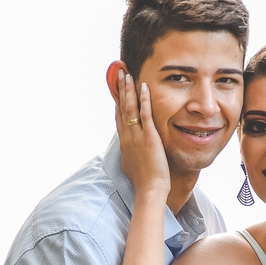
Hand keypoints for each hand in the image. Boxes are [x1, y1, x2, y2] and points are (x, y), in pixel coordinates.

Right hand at [113, 70, 169, 198]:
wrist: (149, 189)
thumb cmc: (144, 182)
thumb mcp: (132, 165)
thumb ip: (131, 154)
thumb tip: (129, 152)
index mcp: (124, 143)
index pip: (119, 118)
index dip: (117, 102)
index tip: (116, 90)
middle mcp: (127, 137)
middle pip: (121, 108)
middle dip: (120, 90)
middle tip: (119, 74)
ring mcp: (137, 136)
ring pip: (130, 108)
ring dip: (128, 89)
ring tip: (126, 74)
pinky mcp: (149, 137)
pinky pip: (145, 114)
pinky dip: (144, 99)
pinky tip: (143, 86)